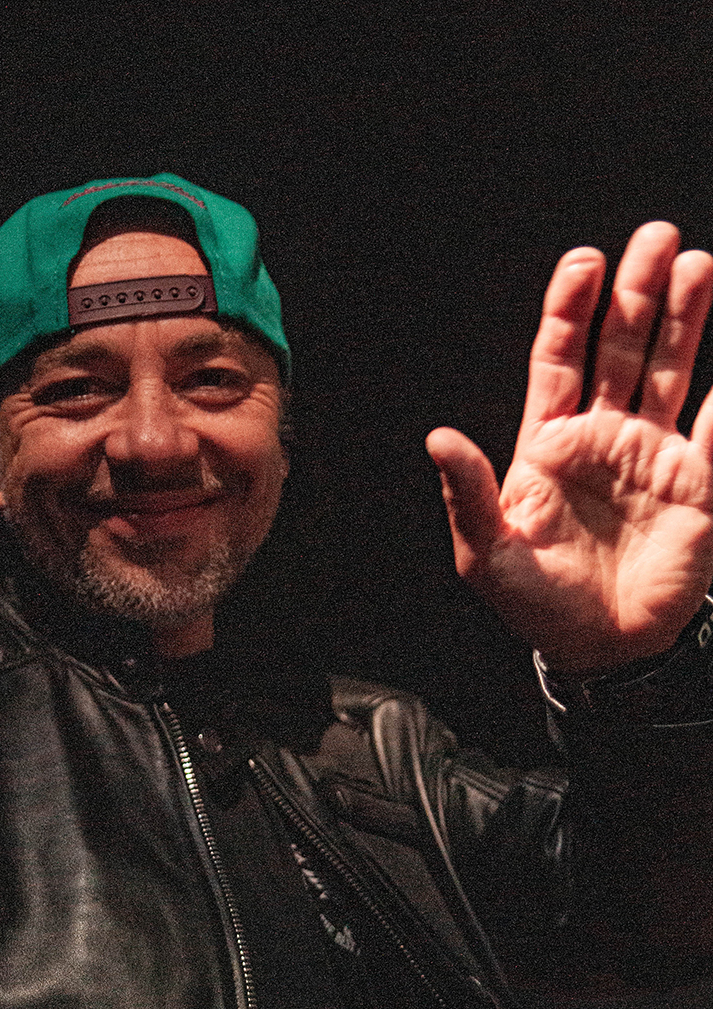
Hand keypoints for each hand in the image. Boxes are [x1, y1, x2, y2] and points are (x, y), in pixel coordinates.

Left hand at [427, 222, 712, 671]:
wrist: (602, 651)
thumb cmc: (538, 608)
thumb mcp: (488, 554)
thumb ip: (469, 493)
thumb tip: (438, 438)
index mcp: (550, 445)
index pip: (559, 360)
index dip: (569, 310)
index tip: (582, 262)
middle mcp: (604, 438)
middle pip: (621, 348)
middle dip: (636, 292)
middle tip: (654, 238)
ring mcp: (653, 454)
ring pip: (670, 368)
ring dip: (684, 316)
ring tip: (695, 263)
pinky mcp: (697, 481)